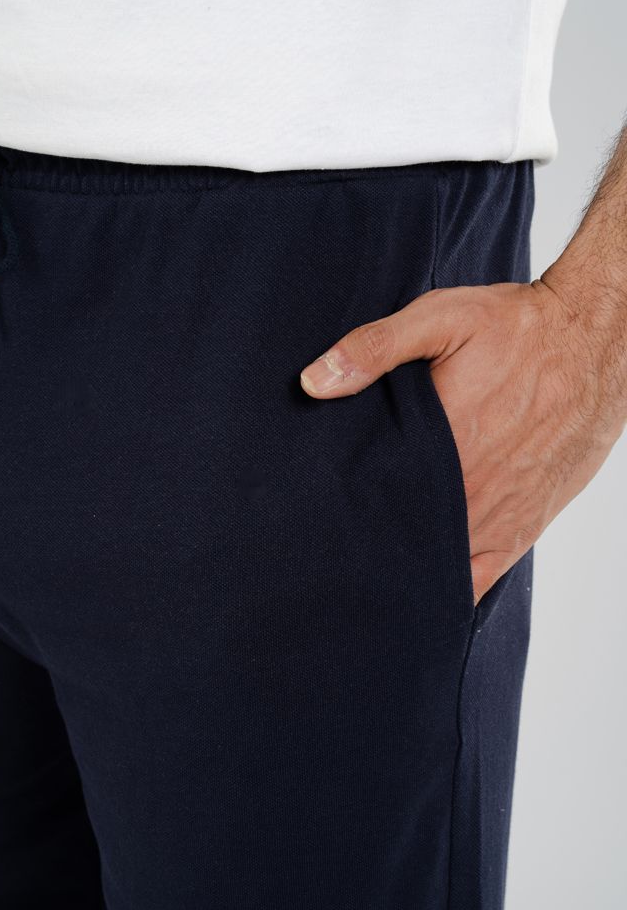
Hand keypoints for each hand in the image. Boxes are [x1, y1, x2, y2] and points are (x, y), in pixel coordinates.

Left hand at [299, 276, 626, 605]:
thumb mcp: (441, 318)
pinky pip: (483, 576)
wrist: (594, 341)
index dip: (340, 510)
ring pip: (437, 562)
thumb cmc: (517, 328)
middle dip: (366, 539)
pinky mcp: (525, 526)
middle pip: (400, 533)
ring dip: (403, 566)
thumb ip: (374, 348)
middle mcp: (469, 487)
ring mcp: (500, 513)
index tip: (314, 513)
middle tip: (332, 543)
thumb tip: (314, 382)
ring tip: (366, 569)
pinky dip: (452, 589)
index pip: (372, 496)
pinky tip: (422, 591)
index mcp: (440, 441)